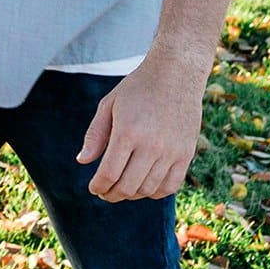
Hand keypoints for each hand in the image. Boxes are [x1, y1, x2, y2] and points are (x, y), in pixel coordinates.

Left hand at [75, 51, 206, 201]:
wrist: (176, 74)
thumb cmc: (137, 88)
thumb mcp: (109, 104)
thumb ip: (95, 134)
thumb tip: (82, 161)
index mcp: (128, 131)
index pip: (109, 173)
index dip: (99, 185)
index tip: (94, 188)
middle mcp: (151, 144)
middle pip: (128, 186)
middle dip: (112, 194)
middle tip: (105, 193)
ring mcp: (171, 151)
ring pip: (148, 189)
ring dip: (132, 194)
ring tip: (123, 188)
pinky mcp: (186, 154)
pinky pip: (171, 186)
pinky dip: (155, 192)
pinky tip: (144, 186)